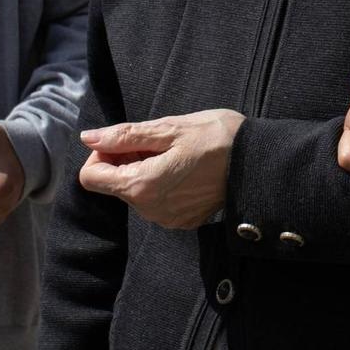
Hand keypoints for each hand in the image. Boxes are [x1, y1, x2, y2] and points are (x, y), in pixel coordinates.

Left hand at [78, 110, 244, 228]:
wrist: (261, 162)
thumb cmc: (218, 138)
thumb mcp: (170, 128)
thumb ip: (125, 136)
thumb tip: (88, 138)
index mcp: (142, 186)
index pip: (91, 178)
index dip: (101, 154)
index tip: (127, 140)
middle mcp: (150, 210)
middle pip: (113, 185)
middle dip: (125, 160)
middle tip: (158, 142)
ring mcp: (167, 219)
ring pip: (135, 192)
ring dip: (144, 171)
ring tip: (175, 154)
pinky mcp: (182, 221)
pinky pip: (156, 202)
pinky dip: (161, 184)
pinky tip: (185, 169)